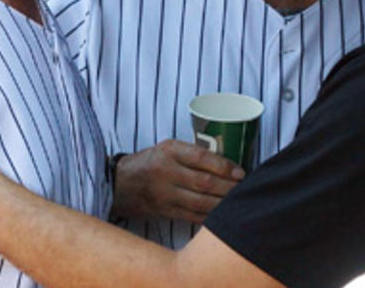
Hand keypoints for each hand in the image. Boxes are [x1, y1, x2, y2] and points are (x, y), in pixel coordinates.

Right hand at [112, 139, 244, 223]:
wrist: (120, 183)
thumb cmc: (150, 161)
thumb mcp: (167, 148)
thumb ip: (192, 153)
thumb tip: (228, 163)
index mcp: (169, 151)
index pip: (201, 157)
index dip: (224, 166)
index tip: (240, 172)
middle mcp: (166, 172)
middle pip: (204, 182)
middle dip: (229, 187)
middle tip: (245, 188)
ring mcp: (165, 194)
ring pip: (201, 202)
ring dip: (223, 203)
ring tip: (237, 201)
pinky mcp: (165, 211)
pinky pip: (193, 216)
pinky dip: (211, 216)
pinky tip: (223, 214)